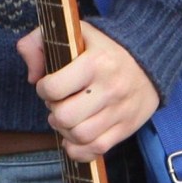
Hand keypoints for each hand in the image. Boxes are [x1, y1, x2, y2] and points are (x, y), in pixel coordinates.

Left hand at [19, 26, 160, 160]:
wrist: (149, 61)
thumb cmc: (101, 49)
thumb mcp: (71, 33)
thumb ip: (37, 44)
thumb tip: (31, 77)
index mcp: (95, 63)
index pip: (54, 88)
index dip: (43, 89)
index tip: (49, 85)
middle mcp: (110, 89)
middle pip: (65, 117)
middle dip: (53, 112)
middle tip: (59, 104)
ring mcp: (121, 111)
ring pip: (80, 136)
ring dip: (65, 131)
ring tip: (68, 118)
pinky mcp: (128, 127)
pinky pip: (98, 149)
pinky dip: (79, 150)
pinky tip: (74, 138)